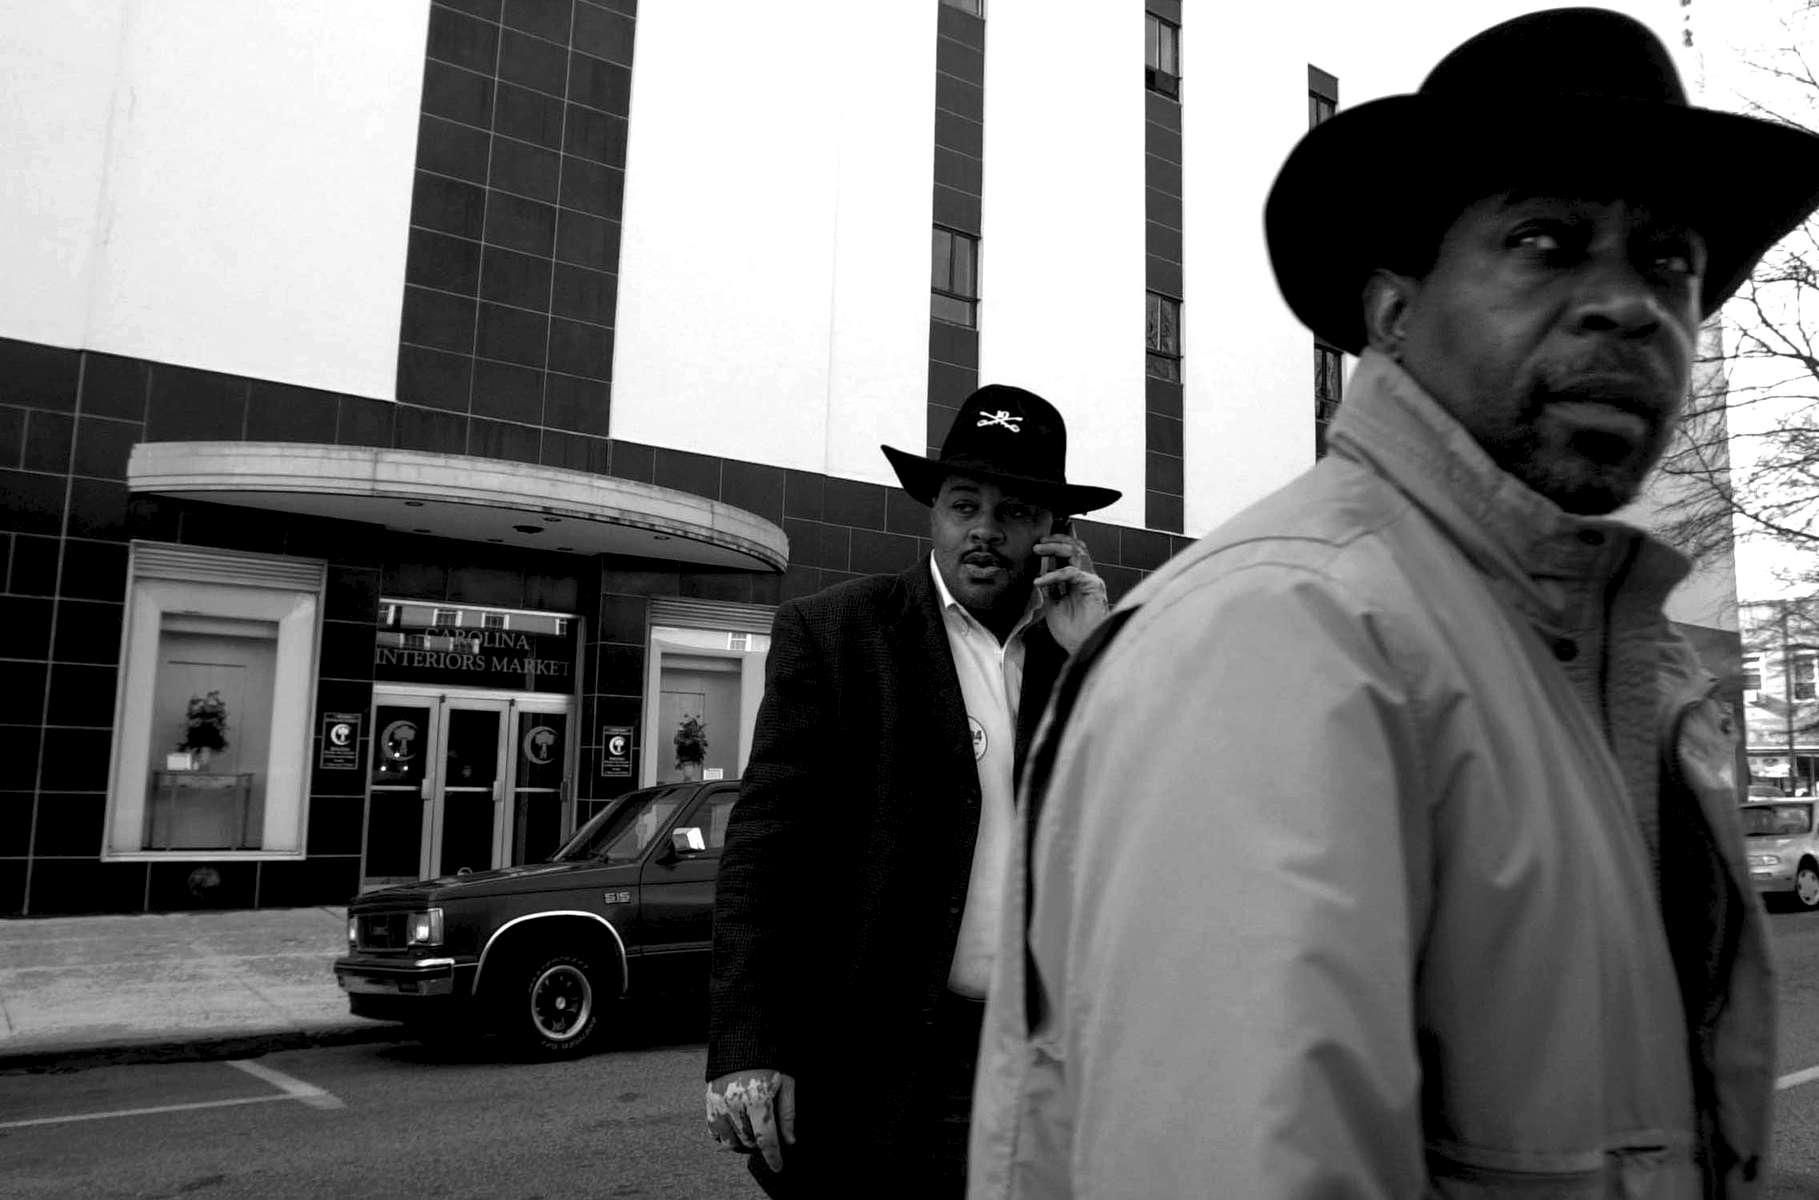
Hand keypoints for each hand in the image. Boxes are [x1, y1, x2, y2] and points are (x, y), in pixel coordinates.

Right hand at [705, 1068, 796, 1171]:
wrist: (741, 1046)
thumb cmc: (767, 1065)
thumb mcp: (785, 1085)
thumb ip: (787, 1114)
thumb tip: (789, 1141)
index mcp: (758, 1100)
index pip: (766, 1139)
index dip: (773, 1156)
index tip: (778, 1166)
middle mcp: (736, 1105)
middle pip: (748, 1142)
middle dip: (760, 1144)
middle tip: (766, 1133)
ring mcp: (720, 1105)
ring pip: (731, 1142)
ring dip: (743, 1142)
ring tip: (751, 1130)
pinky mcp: (709, 1104)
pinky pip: (715, 1133)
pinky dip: (726, 1137)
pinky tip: (736, 1128)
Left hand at [1034, 532, 1109, 653]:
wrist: (1078, 645)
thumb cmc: (1069, 629)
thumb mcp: (1053, 602)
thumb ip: (1049, 586)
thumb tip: (1039, 571)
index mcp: (1078, 579)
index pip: (1070, 553)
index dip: (1056, 544)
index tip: (1038, 545)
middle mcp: (1086, 576)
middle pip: (1075, 547)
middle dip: (1056, 540)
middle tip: (1038, 543)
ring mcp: (1091, 579)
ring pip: (1076, 552)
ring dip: (1055, 548)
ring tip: (1038, 550)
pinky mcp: (1092, 586)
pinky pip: (1071, 572)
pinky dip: (1054, 574)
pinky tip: (1040, 580)